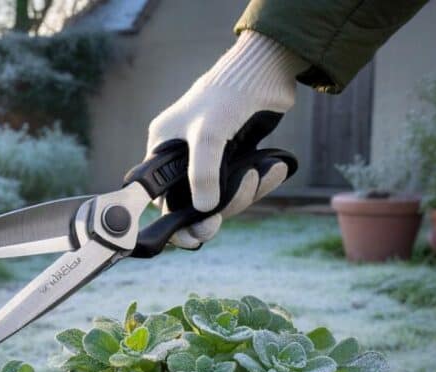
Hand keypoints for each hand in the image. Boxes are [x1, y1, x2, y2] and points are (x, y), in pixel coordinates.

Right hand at [146, 30, 305, 248]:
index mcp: (163, 147)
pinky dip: (260, 182)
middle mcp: (183, 154)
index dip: (173, 221)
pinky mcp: (237, 155)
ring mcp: (212, 156)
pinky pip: (244, 183)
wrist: (266, 68)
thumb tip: (205, 211)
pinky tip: (274, 169)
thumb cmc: (227, 96)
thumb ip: (202, 174)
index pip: (161, 195)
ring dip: (244, 194)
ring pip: (223, 195)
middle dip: (213, 212)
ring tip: (260, 174)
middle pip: (194, 201)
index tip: (190, 239)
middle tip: (218, 225)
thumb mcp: (208, 136)